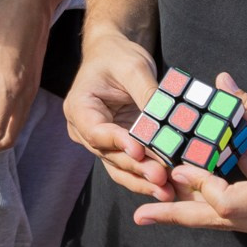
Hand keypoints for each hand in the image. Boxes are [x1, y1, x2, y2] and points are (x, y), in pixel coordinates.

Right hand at [63, 27, 167, 198]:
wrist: (113, 56)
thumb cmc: (118, 57)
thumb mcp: (133, 67)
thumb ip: (147, 93)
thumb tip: (166, 120)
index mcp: (79, 107)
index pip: (96, 131)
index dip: (117, 142)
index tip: (139, 150)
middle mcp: (84, 130)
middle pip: (109, 154)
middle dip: (136, 167)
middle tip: (161, 176)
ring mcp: (101, 142)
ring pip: (119, 167)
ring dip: (143, 180)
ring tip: (166, 190)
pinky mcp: (119, 147)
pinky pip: (131, 166)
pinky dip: (148, 176)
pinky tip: (168, 186)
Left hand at [131, 76, 246, 237]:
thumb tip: (219, 84)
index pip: (230, 203)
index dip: (200, 186)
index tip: (178, 165)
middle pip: (224, 223)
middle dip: (181, 215)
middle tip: (142, 213)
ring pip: (237, 223)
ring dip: (202, 209)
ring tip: (165, 201)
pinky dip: (231, 200)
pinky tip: (214, 180)